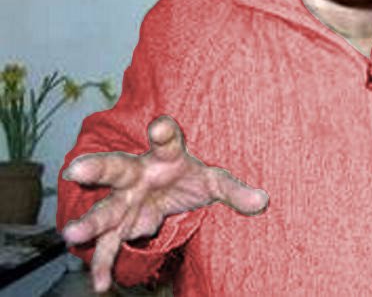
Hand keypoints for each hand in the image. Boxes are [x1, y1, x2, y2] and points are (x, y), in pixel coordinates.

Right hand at [61, 115, 267, 292]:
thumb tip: (263, 201)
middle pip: (116, 168)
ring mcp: (125, 199)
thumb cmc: (190, 177)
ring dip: (91, 222)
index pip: (166, 140)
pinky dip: (103, 263)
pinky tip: (101, 283)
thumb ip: (236, 191)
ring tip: (73, 234)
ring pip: (105, 209)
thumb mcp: (215, 181)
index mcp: (166, 155)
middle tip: (76, 170)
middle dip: (97, 169)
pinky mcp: (122, 224)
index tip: (161, 125)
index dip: (163, 132)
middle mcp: (139, 174)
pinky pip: (109, 245)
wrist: (168, 189)